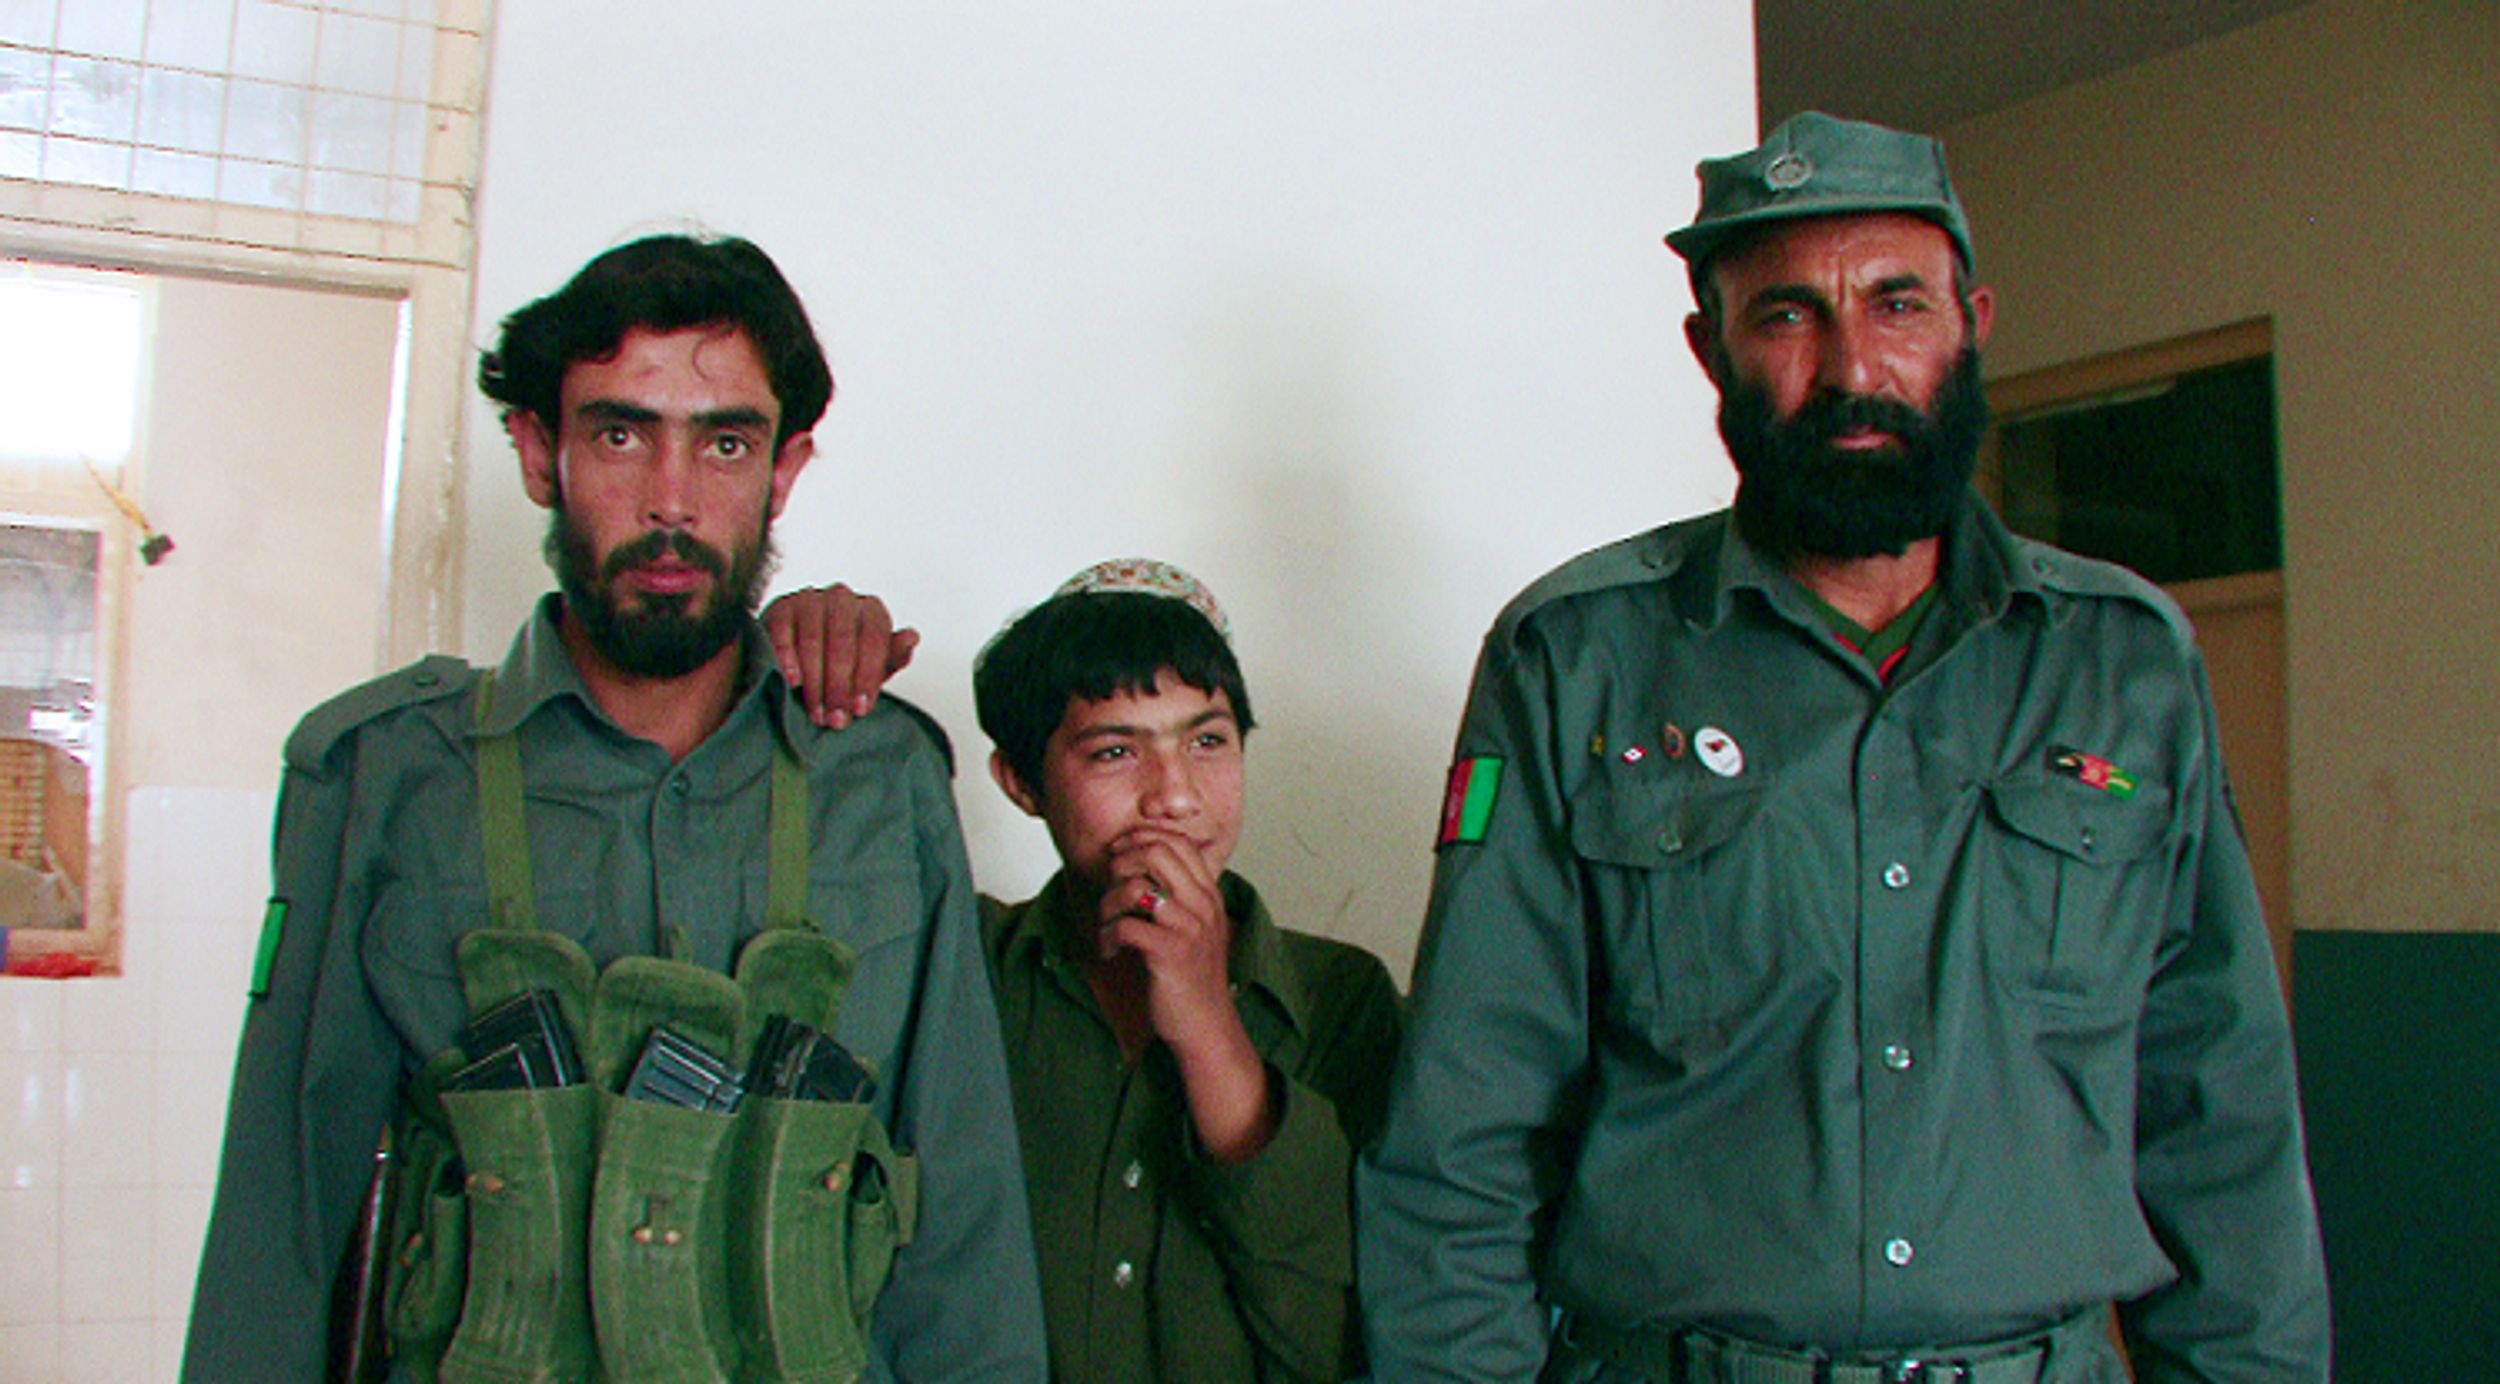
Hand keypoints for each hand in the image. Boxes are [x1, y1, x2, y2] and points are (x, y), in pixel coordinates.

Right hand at [760, 583, 920, 727]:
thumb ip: (893, 654)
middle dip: (840, 687)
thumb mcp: (874, 663)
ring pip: (813, 641)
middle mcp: (842, 597)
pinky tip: (793, 682)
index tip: (861, 709)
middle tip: (837, 720)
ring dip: (815, 683)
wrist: (802, 646)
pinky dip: (788, 659)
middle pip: (842, 644)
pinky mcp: (781, 607)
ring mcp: (810, 599)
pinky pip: (784, 634)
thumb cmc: (846, 659)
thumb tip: (912, 637)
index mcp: (871, 609)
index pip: (874, 641)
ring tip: (817, 713)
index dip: (867, 678)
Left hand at [1096, 828, 1275, 1163]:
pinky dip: (1106, 936)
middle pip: (1157, 852)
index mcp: (1209, 895)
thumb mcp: (1195, 928)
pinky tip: (1110, 950)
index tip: (1120, 851)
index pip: (1179, 842)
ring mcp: (1188, 927)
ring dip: (1107, 903)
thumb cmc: (1192, 978)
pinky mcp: (1169, 952)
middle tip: (1109, 883)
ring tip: (1106, 924)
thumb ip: (1178, 897)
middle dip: (1122, 861)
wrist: (1205, 1025)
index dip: (1143, 837)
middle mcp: (1203, 905)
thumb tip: (1138, 868)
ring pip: (1134, 886)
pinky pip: (1124, 925)